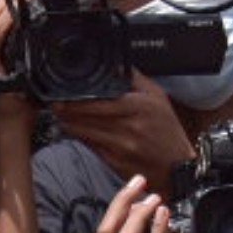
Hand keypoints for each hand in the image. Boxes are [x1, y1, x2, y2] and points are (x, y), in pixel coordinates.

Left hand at [56, 83, 194, 183]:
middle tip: (55, 104)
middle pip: (88, 116)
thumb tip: (116, 65)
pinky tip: (75, 131)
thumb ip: (136, 79)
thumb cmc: (167, 131)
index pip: (101, 100)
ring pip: (86, 132)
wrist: (176, 167)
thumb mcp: (158, 98)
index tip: (65, 95)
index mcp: (140, 106)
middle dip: (68, 110)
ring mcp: (121, 146)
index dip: (79, 99)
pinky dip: (81, 138)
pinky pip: (91, 146)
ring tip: (61, 116)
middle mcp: (130, 126)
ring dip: (70, 124)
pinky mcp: (115, 161)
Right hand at [96, 173, 176, 232]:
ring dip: (138, 216)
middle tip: (140, 181)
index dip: (118, 203)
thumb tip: (146, 205)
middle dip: (122, 202)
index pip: (107, 227)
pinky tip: (164, 214)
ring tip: (154, 198)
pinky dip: (157, 231)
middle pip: (108, 231)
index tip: (134, 183)